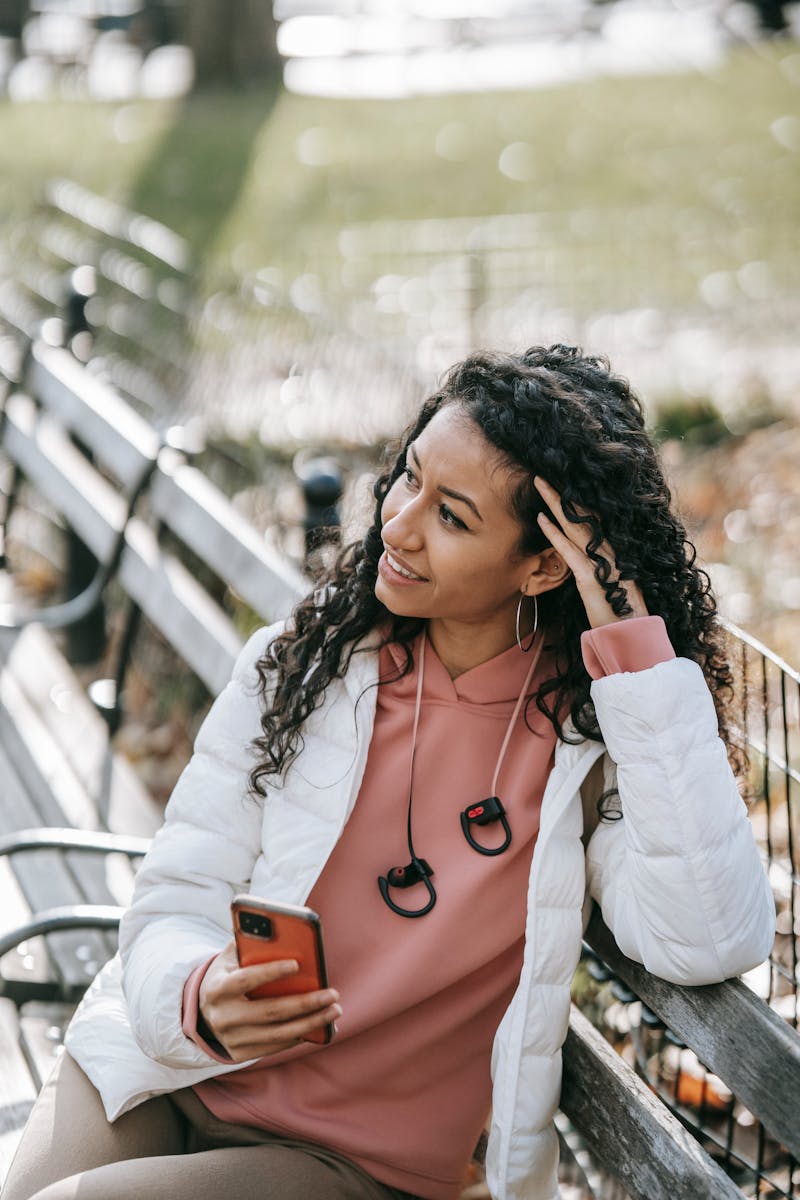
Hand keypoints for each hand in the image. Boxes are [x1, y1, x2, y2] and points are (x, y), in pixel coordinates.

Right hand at [198, 941, 340, 1062]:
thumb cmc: (228, 974)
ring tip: (334, 1010)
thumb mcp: (231, 957)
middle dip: (305, 1003)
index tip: (296, 964)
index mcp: (217, 989)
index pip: (245, 980)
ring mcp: (231, 1039)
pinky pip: (276, 1046)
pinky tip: (320, 1024)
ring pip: (278, 1034)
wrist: (203, 1010)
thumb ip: (250, 943)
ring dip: (311, 1023)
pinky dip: (300, 1035)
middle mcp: (223, 1017)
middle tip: (332, 993)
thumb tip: (278, 929)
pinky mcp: (240, 1054)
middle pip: (270, 1012)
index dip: (269, 972)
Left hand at [533, 476, 648, 629]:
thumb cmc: (618, 614)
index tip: (561, 482)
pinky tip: (540, 518)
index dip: (576, 500)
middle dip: (562, 494)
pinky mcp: (591, 578)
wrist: (630, 637)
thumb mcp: (608, 586)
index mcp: (613, 551)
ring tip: (539, 484)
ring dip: (555, 503)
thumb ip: (599, 568)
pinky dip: (554, 534)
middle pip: (582, 516)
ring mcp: (601, 563)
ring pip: (575, 526)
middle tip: (543, 474)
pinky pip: (570, 551)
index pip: (593, 519)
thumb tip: (586, 559)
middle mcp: (609, 551)